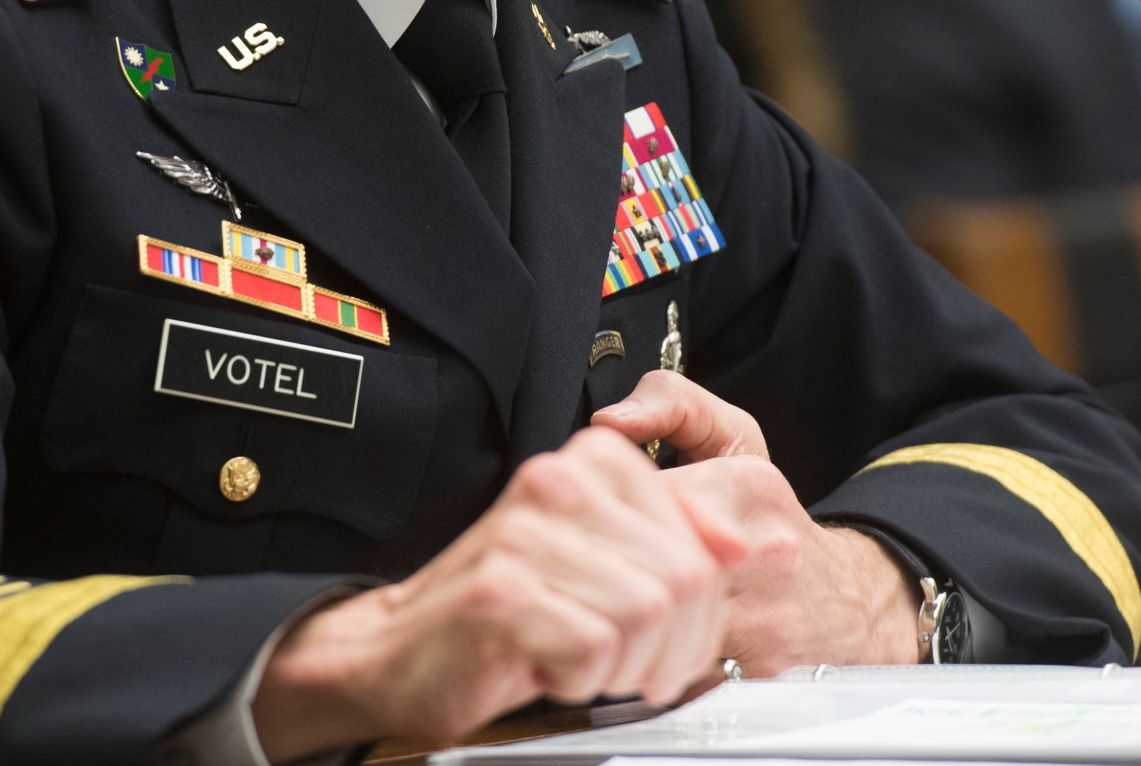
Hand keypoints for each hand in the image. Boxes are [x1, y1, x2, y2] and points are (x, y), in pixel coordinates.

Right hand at [249, 427, 745, 758]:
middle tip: (635, 668)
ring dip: (628, 665)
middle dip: (673, 646)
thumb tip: (741, 542)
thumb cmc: (506, 611)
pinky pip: (594, 649)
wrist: (398, 651)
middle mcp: (556, 483)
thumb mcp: (600, 560)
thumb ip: (670, 542)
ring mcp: (524, 535)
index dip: (699, 606)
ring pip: (646, 614)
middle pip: (682, 579)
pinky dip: (584, 678)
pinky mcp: (501, 594)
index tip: (669, 633)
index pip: (700, 538)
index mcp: (590, 462)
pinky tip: (551, 668)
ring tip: (589, 665)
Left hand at [593, 373, 919, 674]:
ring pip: (661, 621)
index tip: (598, 516)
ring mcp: (766, 614)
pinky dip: (651, 657)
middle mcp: (765, 549)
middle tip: (594, 568)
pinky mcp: (760, 671)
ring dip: (626, 615)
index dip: (609, 509)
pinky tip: (642, 642)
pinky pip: (679, 667)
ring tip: (612, 602)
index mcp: (749, 485)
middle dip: (612, 568)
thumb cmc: (770, 518)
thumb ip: (669, 403)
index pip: (649, 494)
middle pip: (650, 562)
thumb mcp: (732, 439)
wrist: (847, 601)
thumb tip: (609, 420)